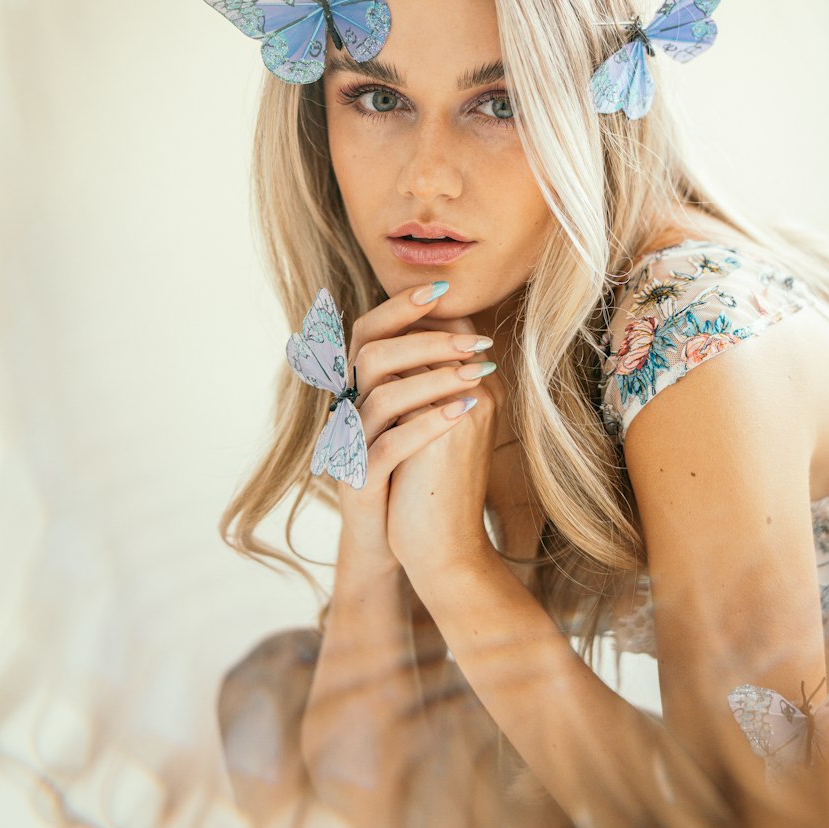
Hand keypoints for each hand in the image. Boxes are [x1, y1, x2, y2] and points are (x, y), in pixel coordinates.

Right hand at [332, 283, 494, 576]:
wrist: (411, 539)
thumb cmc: (422, 467)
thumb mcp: (422, 413)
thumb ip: (428, 371)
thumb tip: (464, 322)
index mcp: (360, 387)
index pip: (368, 330)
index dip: (400, 306)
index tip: (442, 288)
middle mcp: (348, 409)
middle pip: (373, 354)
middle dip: (429, 341)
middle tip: (479, 343)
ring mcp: (351, 446)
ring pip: (381, 397)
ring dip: (434, 380)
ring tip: (480, 375)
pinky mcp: (360, 481)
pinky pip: (386, 446)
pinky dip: (426, 424)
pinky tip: (462, 411)